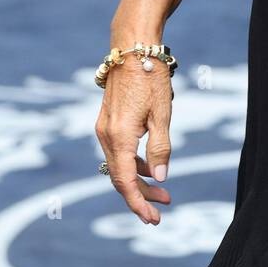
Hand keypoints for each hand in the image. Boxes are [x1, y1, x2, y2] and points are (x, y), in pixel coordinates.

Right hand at [95, 54, 172, 223]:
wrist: (132, 47)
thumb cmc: (151, 76)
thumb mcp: (163, 113)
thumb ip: (160, 148)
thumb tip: (159, 179)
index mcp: (119, 136)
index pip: (125, 181)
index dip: (138, 203)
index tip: (152, 219)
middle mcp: (105, 135)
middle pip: (120, 178)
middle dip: (140, 197)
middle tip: (163, 208)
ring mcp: (104, 128)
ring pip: (118, 166)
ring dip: (139, 181)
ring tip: (163, 191)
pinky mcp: (107, 122)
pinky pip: (118, 152)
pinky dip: (133, 164)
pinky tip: (150, 167)